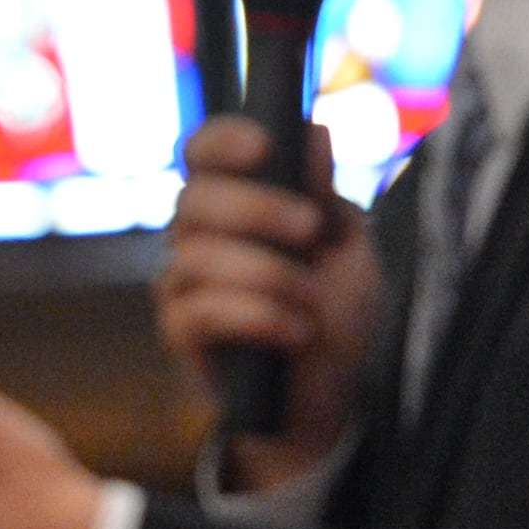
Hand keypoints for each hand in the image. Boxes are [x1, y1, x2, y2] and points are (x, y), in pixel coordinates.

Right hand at [156, 113, 380, 490]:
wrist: (326, 398)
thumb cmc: (335, 317)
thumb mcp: (349, 248)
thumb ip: (325, 194)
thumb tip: (312, 131)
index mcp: (236, 202)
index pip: (204, 152)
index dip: (224, 141)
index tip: (264, 147)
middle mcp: (197, 235)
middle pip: (195, 198)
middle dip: (258, 209)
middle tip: (311, 232)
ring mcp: (182, 283)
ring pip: (197, 255)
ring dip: (268, 275)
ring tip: (311, 302)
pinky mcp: (180, 332)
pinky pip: (201, 310)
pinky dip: (257, 316)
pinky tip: (297, 331)